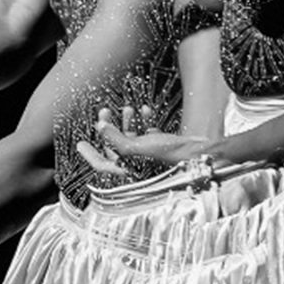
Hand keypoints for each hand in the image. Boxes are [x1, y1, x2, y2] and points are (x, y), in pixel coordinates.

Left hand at [87, 104, 207, 170]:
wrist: (202, 157)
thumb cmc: (170, 159)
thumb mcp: (135, 148)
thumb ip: (115, 139)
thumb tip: (100, 127)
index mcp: (128, 174)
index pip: (101, 166)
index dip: (89, 154)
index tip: (80, 143)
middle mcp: (138, 169)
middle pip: (115, 149)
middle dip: (109, 130)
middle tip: (104, 113)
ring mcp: (151, 161)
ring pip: (133, 141)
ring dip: (128, 123)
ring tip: (127, 108)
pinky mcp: (164, 152)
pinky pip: (150, 137)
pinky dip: (146, 124)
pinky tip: (146, 113)